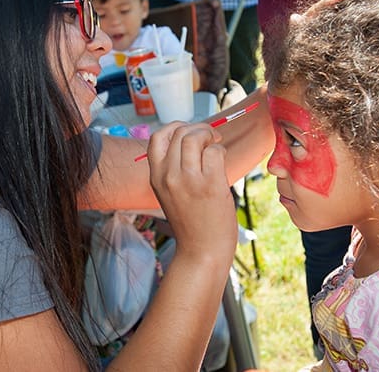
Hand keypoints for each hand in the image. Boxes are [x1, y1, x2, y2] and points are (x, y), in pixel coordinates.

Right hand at [147, 122, 237, 256]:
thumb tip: (192, 139)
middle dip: (199, 128)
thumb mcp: (171, 193)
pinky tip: (222, 164)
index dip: (175, 127)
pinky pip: (215, 152)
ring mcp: (188, 179)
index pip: (157, 137)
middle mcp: (168, 175)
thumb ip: (174, 168)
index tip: (189, 132)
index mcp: (156, 176)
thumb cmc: (192, 223)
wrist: (201, 251)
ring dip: (210, 136)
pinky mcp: (209, 184)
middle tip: (210, 138)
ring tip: (216, 146)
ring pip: (196, 137)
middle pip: (180, 132)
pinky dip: (221, 151)